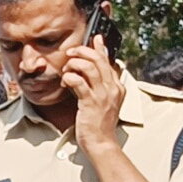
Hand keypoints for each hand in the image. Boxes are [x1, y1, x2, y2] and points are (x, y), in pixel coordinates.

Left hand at [60, 34, 124, 152]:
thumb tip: (89, 72)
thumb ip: (99, 85)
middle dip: (83, 51)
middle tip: (71, 52)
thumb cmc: (99, 123)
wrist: (101, 143)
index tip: (94, 38)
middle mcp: (112, 88)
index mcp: (117, 87)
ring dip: (74, 64)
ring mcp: (102, 95)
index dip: (100, 48)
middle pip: (99, 59)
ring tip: (66, 69)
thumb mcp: (103, 100)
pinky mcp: (91, 102)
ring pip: (89, 67)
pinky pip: (79, 82)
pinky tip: (65, 81)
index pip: (109, 61)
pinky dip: (69, 77)